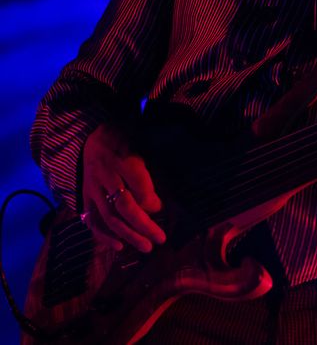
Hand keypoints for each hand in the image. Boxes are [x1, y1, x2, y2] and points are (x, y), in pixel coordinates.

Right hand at [81, 124, 165, 252]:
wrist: (93, 139)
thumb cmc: (124, 146)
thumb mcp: (139, 152)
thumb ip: (145, 177)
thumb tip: (154, 207)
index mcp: (121, 159)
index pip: (138, 184)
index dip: (151, 200)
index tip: (161, 209)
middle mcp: (105, 176)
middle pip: (124, 205)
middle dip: (143, 225)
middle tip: (161, 239)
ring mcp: (92, 188)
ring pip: (109, 217)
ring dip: (128, 235)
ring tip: (146, 247)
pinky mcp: (84, 197)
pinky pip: (92, 220)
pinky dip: (104, 235)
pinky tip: (118, 246)